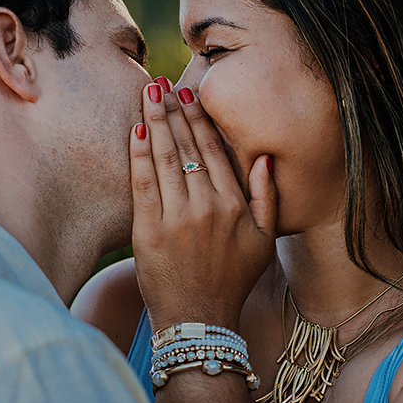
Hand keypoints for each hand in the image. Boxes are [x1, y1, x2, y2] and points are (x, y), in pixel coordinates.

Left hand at [129, 80, 276, 331]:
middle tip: (161, 82)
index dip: (199, 119)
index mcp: (235, 206)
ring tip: (146, 93)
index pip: (214, 151)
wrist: (199, 319)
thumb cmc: (232, 280)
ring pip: (165, 158)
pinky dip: (139, 154)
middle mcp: (208, 207)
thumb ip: (267, 198)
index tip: (188, 94)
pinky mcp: (149, 231)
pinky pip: (142, 183)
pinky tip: (135, 130)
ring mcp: (177, 218)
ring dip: (154, 121)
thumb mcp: (263, 242)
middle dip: (172, 110)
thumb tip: (265, 158)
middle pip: (187, 147)